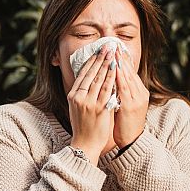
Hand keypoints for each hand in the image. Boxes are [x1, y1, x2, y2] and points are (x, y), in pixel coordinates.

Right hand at [68, 45, 117, 163]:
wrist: (85, 144)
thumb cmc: (83, 126)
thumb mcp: (77, 107)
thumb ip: (82, 94)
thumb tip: (89, 79)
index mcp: (73, 95)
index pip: (82, 74)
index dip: (91, 60)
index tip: (97, 50)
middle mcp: (79, 97)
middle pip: (91, 73)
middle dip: (100, 58)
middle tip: (107, 46)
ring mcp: (89, 102)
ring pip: (99, 79)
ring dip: (107, 64)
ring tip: (113, 53)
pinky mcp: (99, 108)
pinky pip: (107, 90)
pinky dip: (112, 78)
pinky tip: (116, 69)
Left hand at [113, 48, 148, 147]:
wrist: (132, 142)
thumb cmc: (126, 125)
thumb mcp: (125, 105)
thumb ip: (122, 93)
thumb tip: (113, 81)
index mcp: (139, 93)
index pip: (131, 72)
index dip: (124, 60)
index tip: (116, 48)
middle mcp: (140, 93)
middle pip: (130, 71)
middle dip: (121, 57)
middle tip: (114, 44)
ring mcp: (137, 99)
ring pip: (128, 77)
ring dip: (120, 63)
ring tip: (114, 52)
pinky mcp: (131, 105)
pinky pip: (124, 88)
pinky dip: (119, 77)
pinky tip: (114, 68)